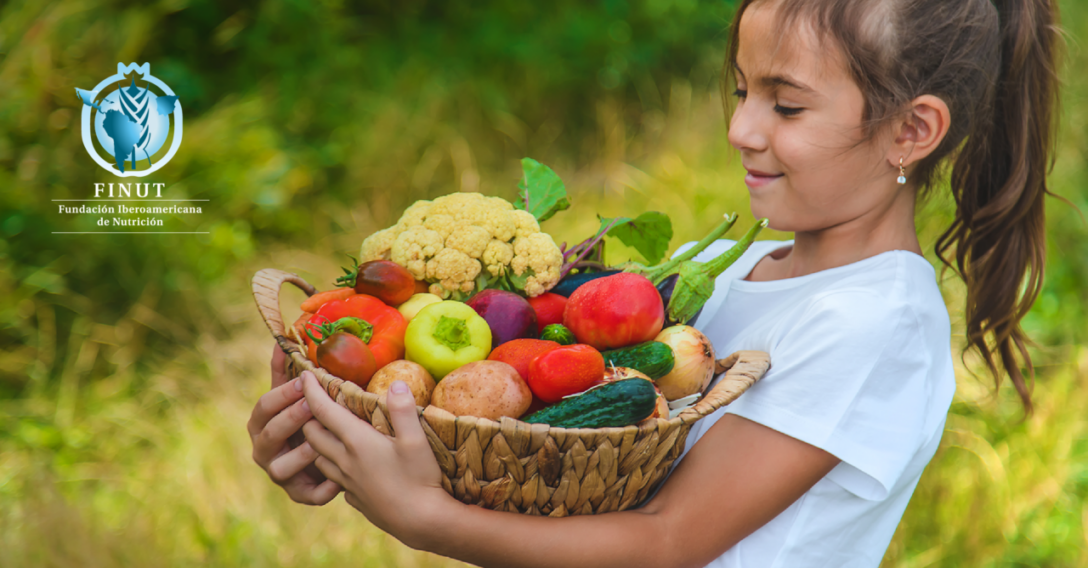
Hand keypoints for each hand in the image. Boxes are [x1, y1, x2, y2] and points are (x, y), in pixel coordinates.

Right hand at [247, 345, 342, 504]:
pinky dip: (321, 488)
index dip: (281, 395)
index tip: (302, 381)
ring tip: (320, 443)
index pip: (263, 407)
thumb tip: (282, 338)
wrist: (324, 456)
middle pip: (269, 435)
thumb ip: (286, 370)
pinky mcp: (299, 494)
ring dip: (300, 455)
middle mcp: (264, 449)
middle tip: (312, 406)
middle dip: (290, 419)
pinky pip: (306, 494)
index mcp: (261, 423)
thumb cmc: (307, 417)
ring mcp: (279, 473)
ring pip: (280, 468)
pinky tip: (337, 480)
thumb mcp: (296, 395)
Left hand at [300, 370, 451, 540]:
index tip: (306, 373)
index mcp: (356, 441)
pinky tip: (347, 462)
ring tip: (327, 429)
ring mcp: (347, 481)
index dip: (312, 390)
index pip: (324, 410)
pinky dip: (332, 463)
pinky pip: (333, 477)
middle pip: (312, 433)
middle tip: (316, 400)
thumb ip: (403, 410)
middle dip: (309, 414)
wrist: (420, 522)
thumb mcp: (417, 440)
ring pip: (319, 456)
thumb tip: (395, 383)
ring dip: (317, 440)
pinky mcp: (354, 497)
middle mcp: (345, 460)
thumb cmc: (420, 479)